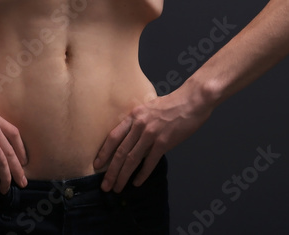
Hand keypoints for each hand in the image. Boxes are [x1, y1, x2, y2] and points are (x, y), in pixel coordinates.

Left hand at [93, 86, 212, 192]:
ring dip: (123, 176)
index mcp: (134, 116)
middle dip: (111, 171)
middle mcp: (139, 125)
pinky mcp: (164, 142)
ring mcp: (151, 134)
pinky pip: (149, 162)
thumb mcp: (149, 108)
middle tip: (105, 185)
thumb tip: (132, 139)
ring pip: (132, 159)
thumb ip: (139, 122)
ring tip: (117, 188)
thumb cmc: (172, 104)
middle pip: (120, 152)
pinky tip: (137, 182)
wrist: (191, 100)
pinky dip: (142, 174)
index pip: (114, 137)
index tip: (97, 164)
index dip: (104, 152)